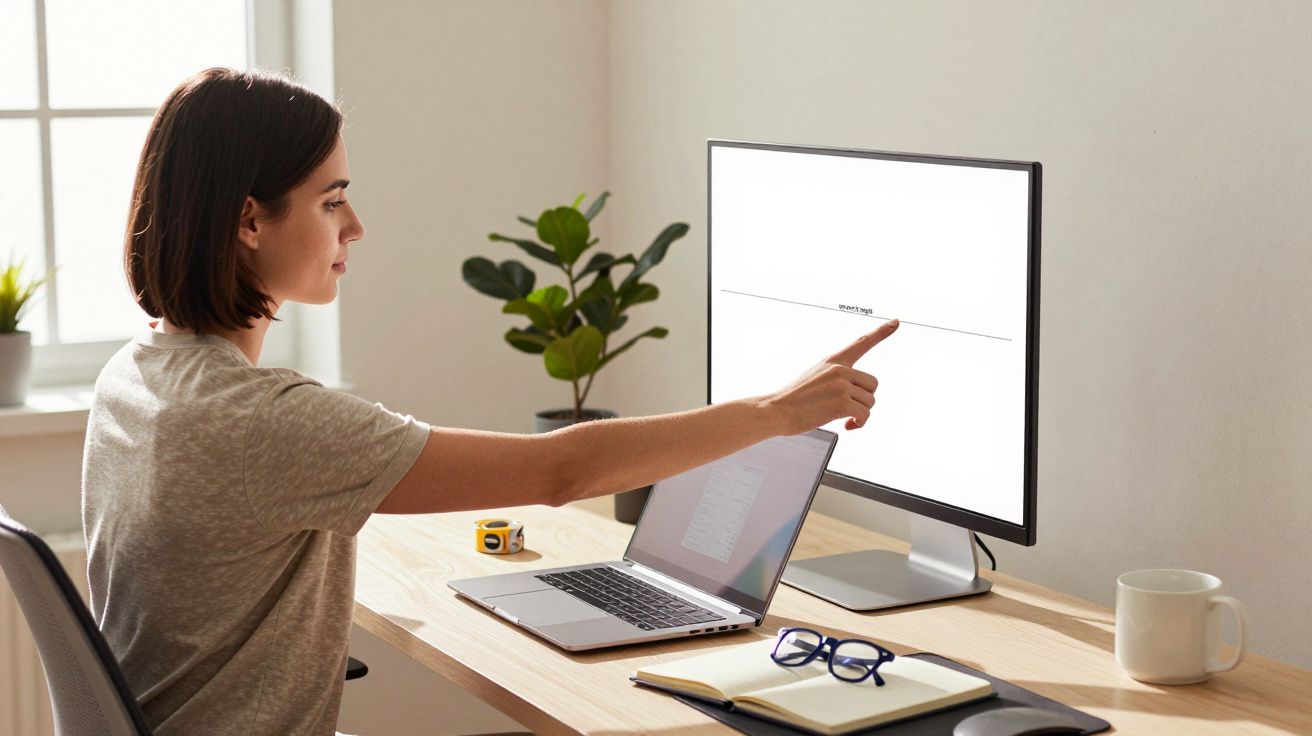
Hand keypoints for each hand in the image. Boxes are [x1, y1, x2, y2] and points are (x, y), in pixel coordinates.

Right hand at [765, 319, 898, 434]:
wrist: (777, 410)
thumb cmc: (794, 399)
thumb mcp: (815, 377)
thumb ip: (837, 377)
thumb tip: (858, 393)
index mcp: (833, 361)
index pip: (861, 343)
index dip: (881, 332)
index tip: (896, 322)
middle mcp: (839, 369)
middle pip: (873, 384)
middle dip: (864, 399)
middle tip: (848, 408)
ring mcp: (841, 385)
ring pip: (870, 401)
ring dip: (859, 413)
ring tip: (842, 418)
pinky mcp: (842, 403)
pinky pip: (864, 415)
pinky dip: (859, 424)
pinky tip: (847, 426)